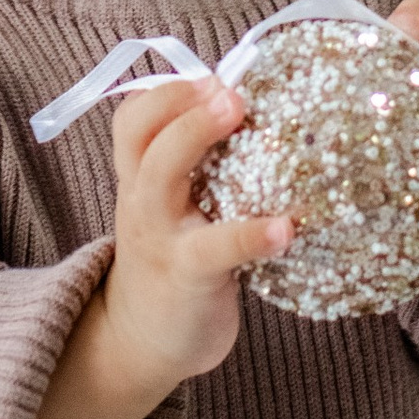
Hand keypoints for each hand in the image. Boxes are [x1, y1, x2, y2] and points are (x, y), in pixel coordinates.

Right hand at [23, 77, 290, 418]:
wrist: (141, 343)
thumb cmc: (171, 262)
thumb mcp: (168, 209)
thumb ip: (195, 168)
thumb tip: (258, 115)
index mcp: (139, 178)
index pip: (132, 118)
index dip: (166, 90)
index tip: (212, 75)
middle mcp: (141, 199)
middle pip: (139, 135)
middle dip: (180, 102)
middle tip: (228, 88)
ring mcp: (160, 236)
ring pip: (159, 176)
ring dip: (196, 136)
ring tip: (242, 116)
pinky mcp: (187, 277)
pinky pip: (215, 248)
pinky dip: (251, 234)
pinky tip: (286, 227)